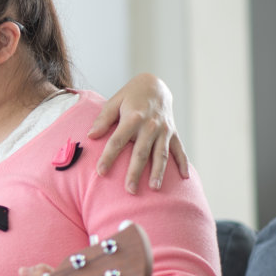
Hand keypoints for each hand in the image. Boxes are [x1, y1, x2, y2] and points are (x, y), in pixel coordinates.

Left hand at [86, 72, 188, 192]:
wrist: (156, 85)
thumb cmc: (131, 96)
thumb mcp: (115, 101)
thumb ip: (103, 119)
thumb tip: (91, 136)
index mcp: (133, 117)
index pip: (118, 140)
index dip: (108, 156)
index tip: (100, 172)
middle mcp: (150, 125)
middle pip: (141, 152)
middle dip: (135, 172)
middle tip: (130, 190)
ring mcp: (164, 130)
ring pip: (161, 154)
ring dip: (158, 172)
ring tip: (154, 188)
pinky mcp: (173, 133)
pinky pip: (179, 150)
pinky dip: (183, 163)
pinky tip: (185, 178)